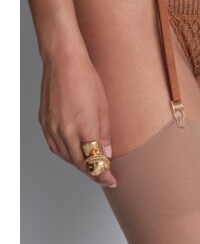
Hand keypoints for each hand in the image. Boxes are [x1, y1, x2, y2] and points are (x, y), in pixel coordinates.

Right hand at [39, 47, 117, 187]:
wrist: (63, 63)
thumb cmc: (86, 79)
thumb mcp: (103, 106)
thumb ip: (104, 132)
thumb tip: (106, 153)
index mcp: (83, 127)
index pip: (93, 161)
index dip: (103, 174)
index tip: (111, 180)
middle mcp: (64, 131)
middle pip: (78, 163)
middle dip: (92, 172)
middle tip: (104, 176)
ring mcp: (52, 128)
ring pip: (65, 157)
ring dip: (79, 164)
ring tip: (91, 165)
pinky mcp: (44, 123)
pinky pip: (54, 147)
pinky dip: (66, 154)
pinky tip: (74, 152)